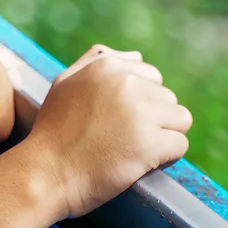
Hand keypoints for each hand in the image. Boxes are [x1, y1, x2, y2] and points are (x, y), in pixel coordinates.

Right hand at [18, 44, 191, 218]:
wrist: (47, 172)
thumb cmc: (54, 131)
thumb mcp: (65, 83)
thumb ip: (96, 61)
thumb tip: (137, 55)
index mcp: (107, 66)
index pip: (152, 76)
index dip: (141, 101)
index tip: (122, 119)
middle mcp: (126, 83)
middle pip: (168, 98)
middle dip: (155, 118)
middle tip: (127, 137)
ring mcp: (139, 112)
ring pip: (181, 119)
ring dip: (164, 135)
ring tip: (137, 148)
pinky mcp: (149, 143)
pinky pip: (180, 145)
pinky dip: (167, 157)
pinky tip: (142, 161)